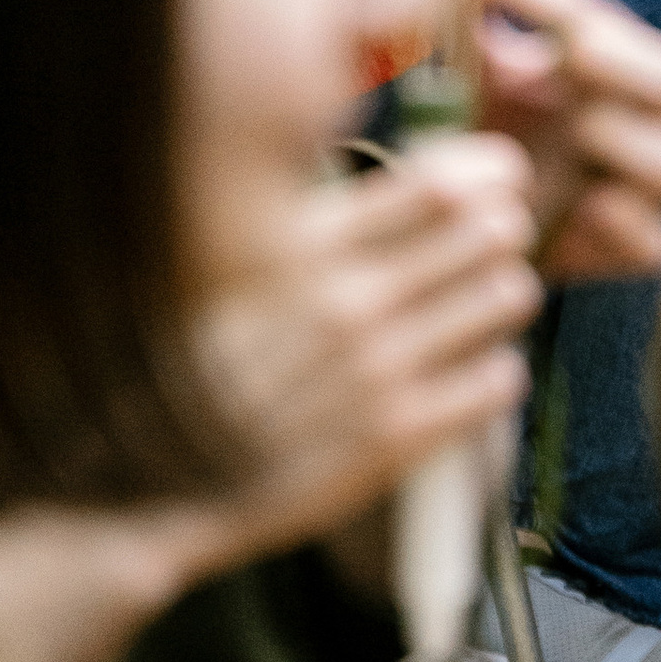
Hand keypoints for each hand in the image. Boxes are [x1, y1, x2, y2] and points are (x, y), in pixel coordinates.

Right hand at [0, 142, 540, 661]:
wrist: (155, 486)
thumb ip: (322, 229)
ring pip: (505, 298)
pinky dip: (495, 369)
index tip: (499, 181)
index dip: (486, 176)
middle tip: (498, 242)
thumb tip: (415, 183)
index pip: (435, 183)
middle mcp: (346, 302)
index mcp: (304, 249)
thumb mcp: (244, 271)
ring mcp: (376, 372)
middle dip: (502, 231)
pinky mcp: (396, 440)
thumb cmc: (203, 368)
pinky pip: (495, 381)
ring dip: (503, 294)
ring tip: (485, 304)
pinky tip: (470, 371)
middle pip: (487, 231)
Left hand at [426, 0, 660, 276]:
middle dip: (633, 63)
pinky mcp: (619, 250)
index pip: (605, 19)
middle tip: (574, 54)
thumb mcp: (465, 67)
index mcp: (608, 67)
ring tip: (578, 134)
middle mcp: (638, 122)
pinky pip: (658, 244)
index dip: (558, 3)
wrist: (460, 221)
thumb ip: (462, 13)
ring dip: (632, 142)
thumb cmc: (472, 126)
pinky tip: (578, 208)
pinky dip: (626, 226)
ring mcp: (636, 190)